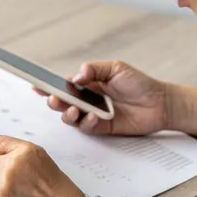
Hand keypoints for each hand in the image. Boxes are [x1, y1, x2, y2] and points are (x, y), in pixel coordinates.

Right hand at [34, 60, 167, 135]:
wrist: (159, 102)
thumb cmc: (138, 83)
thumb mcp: (116, 68)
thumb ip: (95, 69)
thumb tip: (76, 75)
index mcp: (88, 84)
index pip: (64, 85)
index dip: (49, 85)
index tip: (36, 84)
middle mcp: (87, 100)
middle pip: (63, 103)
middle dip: (54, 102)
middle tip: (54, 100)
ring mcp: (93, 115)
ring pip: (71, 117)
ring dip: (67, 114)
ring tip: (72, 110)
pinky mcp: (102, 128)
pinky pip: (87, 128)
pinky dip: (87, 122)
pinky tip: (94, 117)